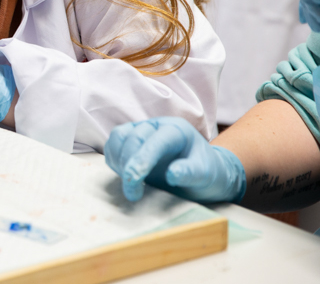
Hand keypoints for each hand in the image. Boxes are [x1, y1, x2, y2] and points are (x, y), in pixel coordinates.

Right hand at [105, 117, 245, 202]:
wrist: (201, 173)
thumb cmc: (206, 173)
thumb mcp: (206, 175)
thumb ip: (191, 172)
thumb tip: (172, 174)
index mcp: (177, 131)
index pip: (156, 140)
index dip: (142, 158)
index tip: (133, 179)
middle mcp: (157, 126)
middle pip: (134, 138)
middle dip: (129, 166)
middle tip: (132, 194)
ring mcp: (141, 131)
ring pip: (119, 137)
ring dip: (118, 161)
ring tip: (129, 185)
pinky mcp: (130, 140)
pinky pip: (113, 145)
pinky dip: (114, 161)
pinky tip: (124, 177)